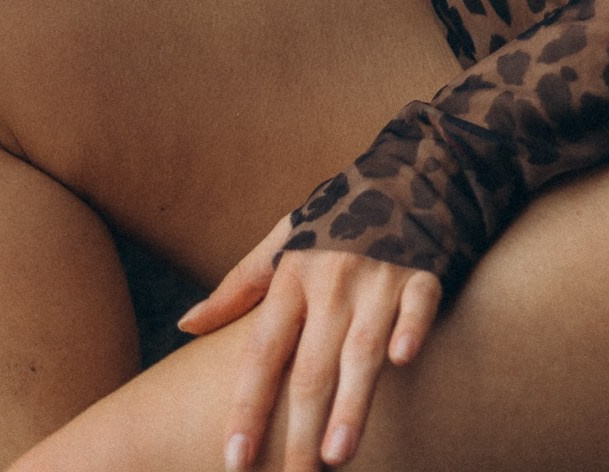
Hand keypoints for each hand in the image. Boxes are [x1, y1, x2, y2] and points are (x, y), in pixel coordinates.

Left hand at [179, 222, 441, 469]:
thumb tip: (185, 325)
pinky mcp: (423, 270)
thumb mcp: (282, 240)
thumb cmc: (337, 215)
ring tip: (337, 456)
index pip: (262, 352)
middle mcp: (331, 278)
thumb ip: (237, 286)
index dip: (247, 406)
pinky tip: (403, 361)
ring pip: (361, 348)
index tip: (234, 459)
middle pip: (311, 365)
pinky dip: (411, 330)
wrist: (409, 166)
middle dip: (300, 430)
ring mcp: (378, 275)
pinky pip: (417, 304)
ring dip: (350, 403)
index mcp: (293, 274)